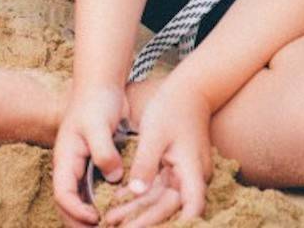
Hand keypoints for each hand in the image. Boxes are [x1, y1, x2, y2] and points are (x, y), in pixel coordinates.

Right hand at [52, 82, 128, 225]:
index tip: (95, 219)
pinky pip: (94, 192)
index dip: (75, 210)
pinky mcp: (95, 166)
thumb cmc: (96, 102)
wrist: (101, 86)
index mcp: (65, 158)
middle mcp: (70, 167)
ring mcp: (81, 167)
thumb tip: (113, 177)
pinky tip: (118, 213)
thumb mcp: (98, 124)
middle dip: (80, 224)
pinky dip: (102, 206)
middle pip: (68, 204)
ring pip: (81, 201)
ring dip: (91, 219)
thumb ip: (104, 151)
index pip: (62, 194)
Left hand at [109, 79, 211, 224]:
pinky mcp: (176, 168)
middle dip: (143, 220)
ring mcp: (185, 173)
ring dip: (137, 209)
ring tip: (110, 218)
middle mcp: (193, 177)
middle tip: (115, 227)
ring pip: (161, 199)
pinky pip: (158, 187)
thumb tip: (136, 192)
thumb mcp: (154, 135)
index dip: (179, 225)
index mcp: (192, 170)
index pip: (191, 207)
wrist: (188, 89)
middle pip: (169, 207)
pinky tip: (118, 200)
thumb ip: (145, 164)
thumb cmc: (172, 108)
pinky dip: (140, 194)